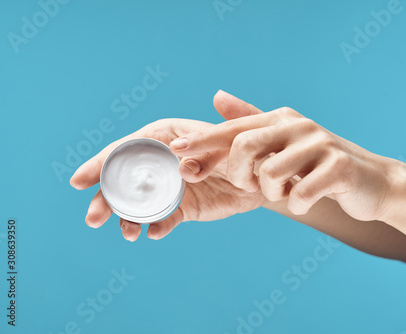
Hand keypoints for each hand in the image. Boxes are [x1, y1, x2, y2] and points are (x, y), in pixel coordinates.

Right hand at [70, 92, 266, 240]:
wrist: (264, 177)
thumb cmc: (248, 148)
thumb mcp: (229, 140)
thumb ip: (205, 146)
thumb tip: (179, 156)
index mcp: (166, 136)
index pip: (127, 148)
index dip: (102, 163)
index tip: (79, 180)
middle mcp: (163, 161)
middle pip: (125, 178)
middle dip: (106, 198)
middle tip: (92, 218)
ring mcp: (170, 186)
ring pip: (140, 203)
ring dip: (127, 218)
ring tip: (127, 233)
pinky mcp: (183, 208)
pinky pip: (164, 219)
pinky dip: (157, 226)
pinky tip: (155, 233)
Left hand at [170, 92, 405, 221]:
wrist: (370, 182)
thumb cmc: (317, 165)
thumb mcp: (283, 141)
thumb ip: (251, 121)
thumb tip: (217, 96)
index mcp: (280, 119)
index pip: (234, 129)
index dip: (204, 141)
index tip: (177, 150)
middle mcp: (298, 125)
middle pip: (245, 145)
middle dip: (240, 173)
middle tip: (250, 186)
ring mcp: (320, 144)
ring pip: (270, 174)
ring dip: (272, 194)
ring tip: (286, 192)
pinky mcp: (339, 167)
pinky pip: (299, 194)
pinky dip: (297, 205)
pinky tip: (307, 200)